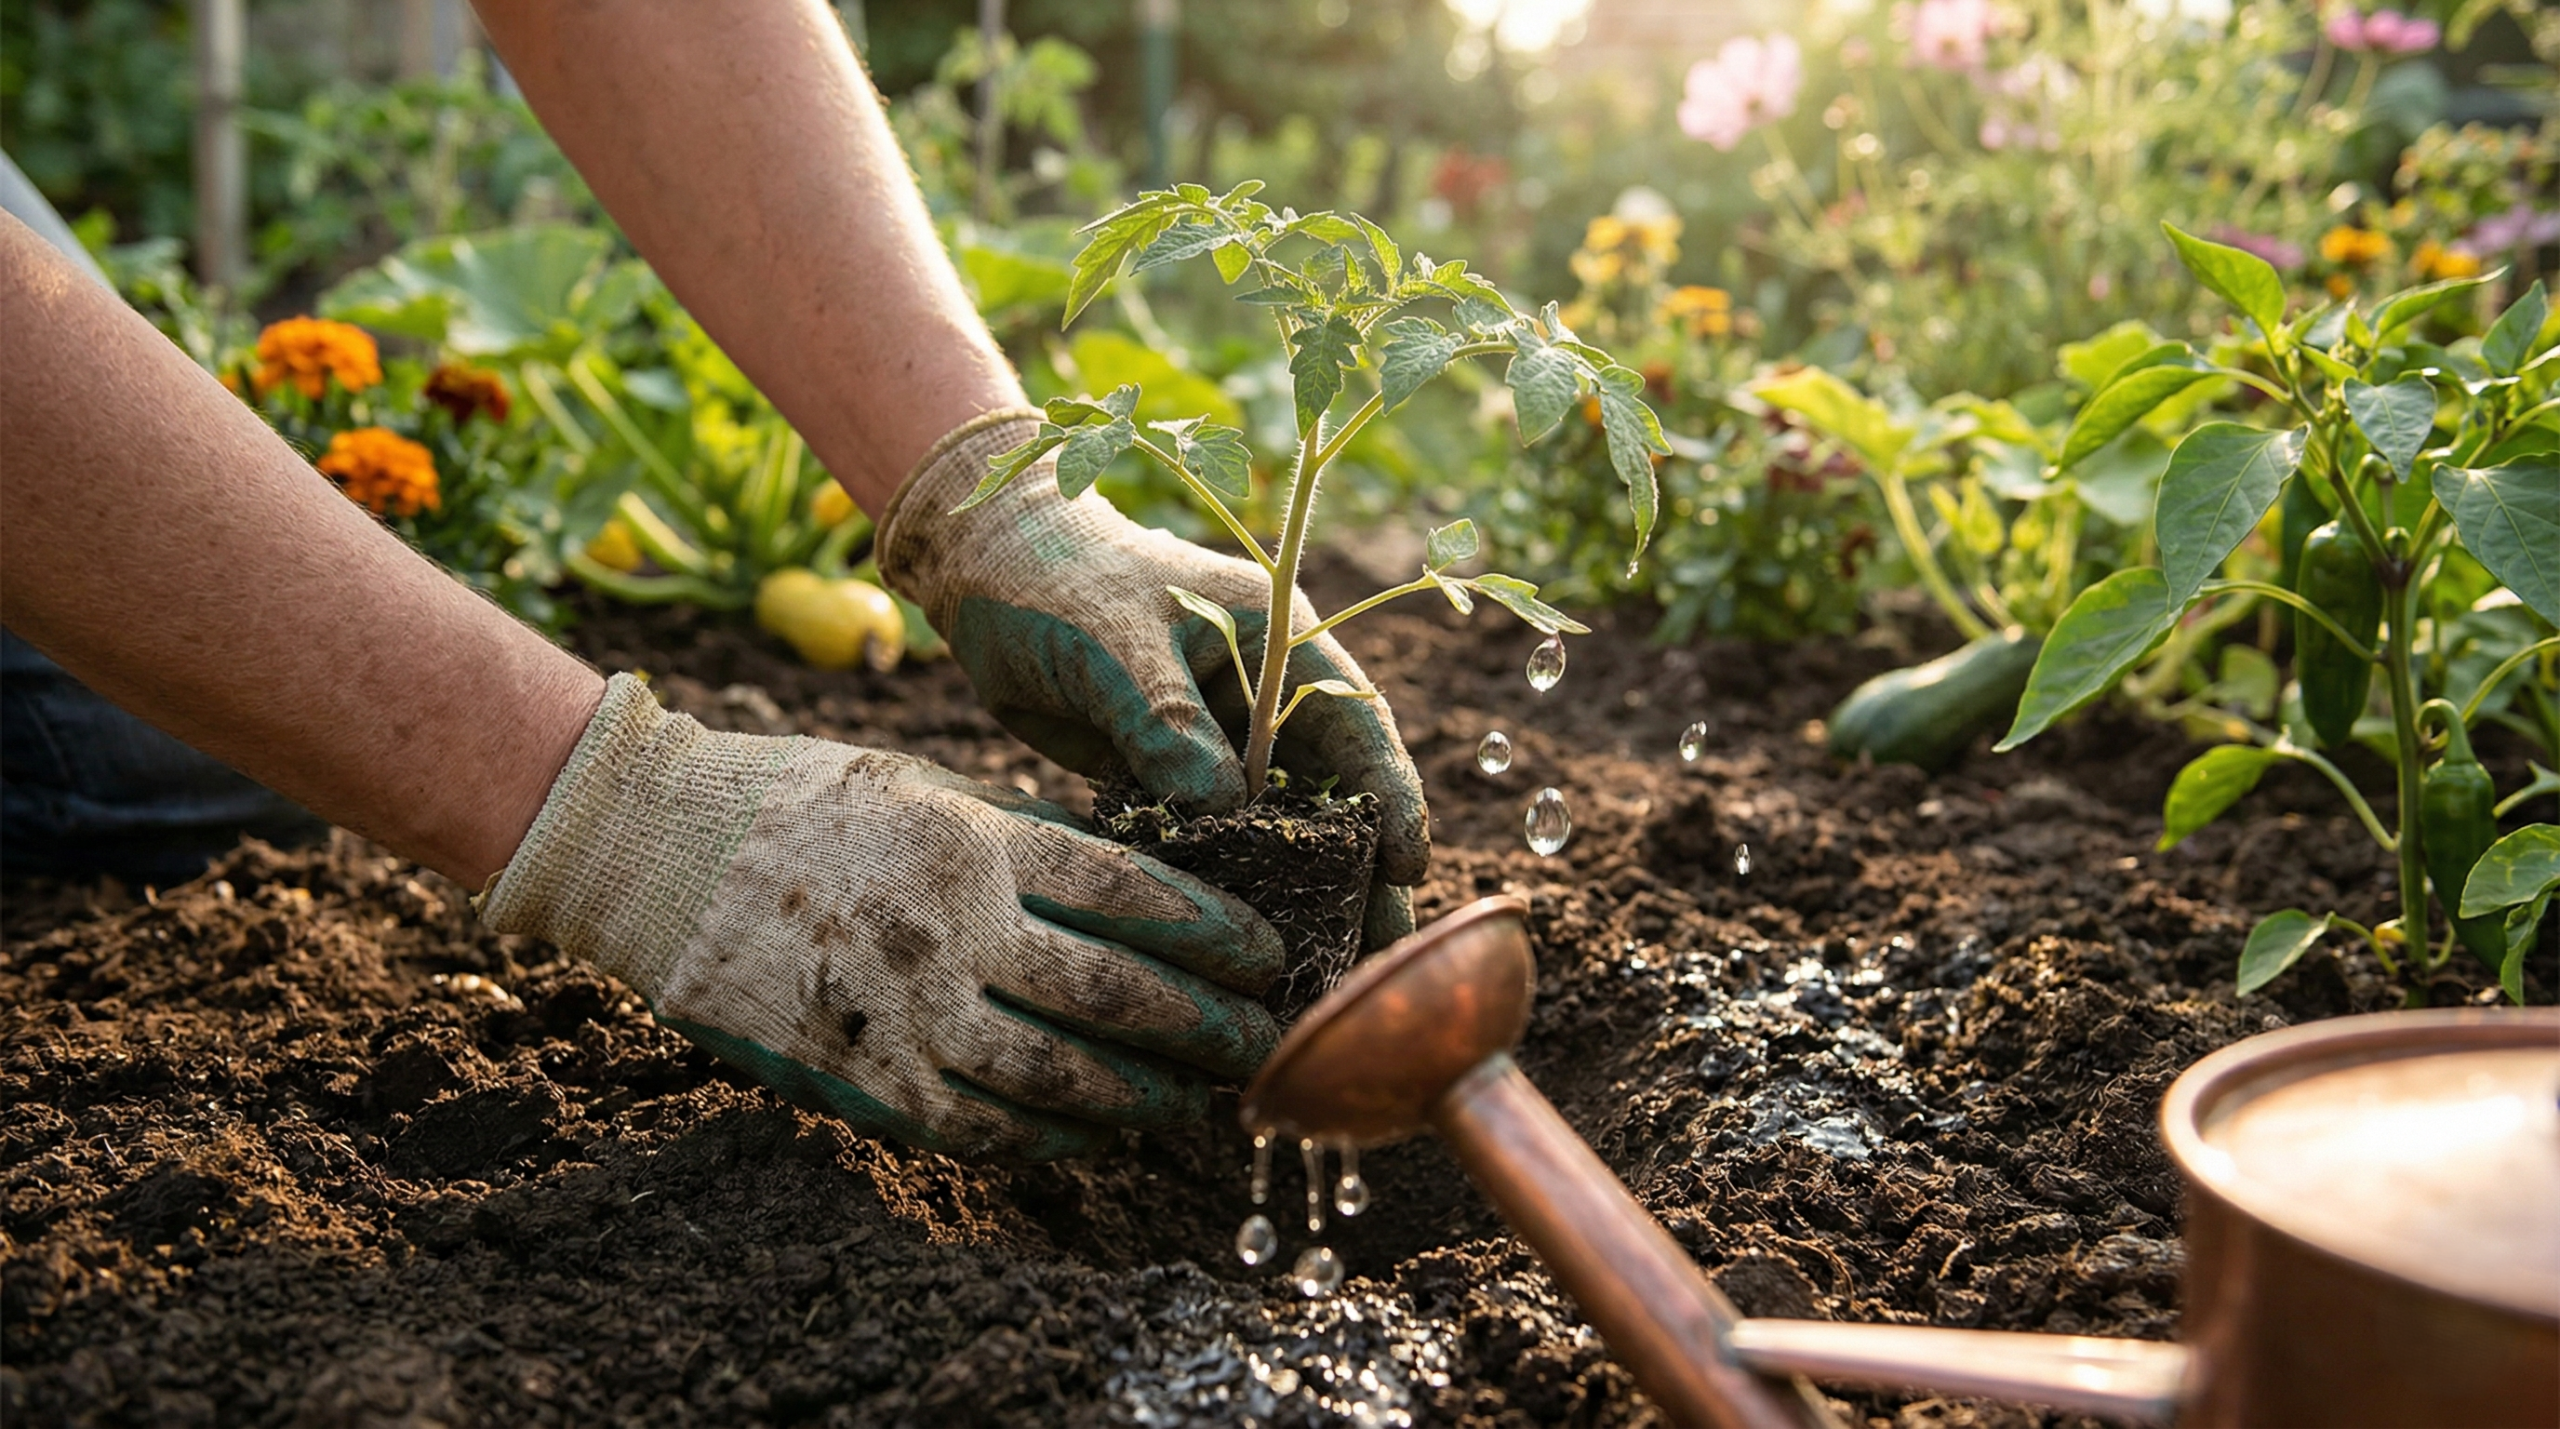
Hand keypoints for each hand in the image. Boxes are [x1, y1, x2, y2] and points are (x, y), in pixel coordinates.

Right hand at [480, 675, 1284, 1160]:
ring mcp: (900, 1010)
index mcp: (974, 841)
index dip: (1213, 931)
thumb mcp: (936, 788)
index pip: (1129, 893)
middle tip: (1256, 1040)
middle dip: (1203, 1026)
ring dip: (1140, 1096)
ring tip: (1191, 1098)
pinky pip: (980, 1126)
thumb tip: (1149, 890)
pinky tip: (1098, 1132)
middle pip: (1111, 994)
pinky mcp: (860, 1076)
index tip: (1267, 952)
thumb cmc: (816, 802)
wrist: (661, 851)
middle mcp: (946, 929)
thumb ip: (1034, 842)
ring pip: (1055, 1076)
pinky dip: (1053, 1136)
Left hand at [877, 411, 1427, 948]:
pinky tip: (1241, 947)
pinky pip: (1213, 838)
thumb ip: (1167, 723)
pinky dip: (1229, 886)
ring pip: (1279, 826)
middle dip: (1362, 871)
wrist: (986, 571)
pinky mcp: (1172, 773)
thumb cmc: (1058, 580)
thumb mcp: (1114, 645)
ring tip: (1321, 970)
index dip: (1392, 800)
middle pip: (1335, 792)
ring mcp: (1221, 739)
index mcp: (1281, 642)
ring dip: (1299, 892)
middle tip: (1380, 951)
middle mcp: (1266, 696)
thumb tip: (1221, 811)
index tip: (1407, 869)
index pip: (1359, 727)